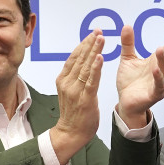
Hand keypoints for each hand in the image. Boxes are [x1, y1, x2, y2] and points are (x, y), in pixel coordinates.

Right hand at [49, 31, 103, 163]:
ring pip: (86, 66)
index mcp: (63, 79)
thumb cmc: (74, 113)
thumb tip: (83, 63)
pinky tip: (100, 57)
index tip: (92, 33)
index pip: (74, 57)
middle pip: (80, 59)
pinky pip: (91, 80)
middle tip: (98, 31)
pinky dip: (96, 68)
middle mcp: (67, 83)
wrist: (70, 133)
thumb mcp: (70, 91)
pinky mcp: (85, 98)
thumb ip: (75, 78)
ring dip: (94, 51)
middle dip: (90, 43)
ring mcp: (75, 90)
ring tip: (101, 38)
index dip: (83, 44)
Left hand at [115, 24, 163, 127]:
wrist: (125, 102)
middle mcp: (161, 72)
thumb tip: (127, 25)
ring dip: (163, 60)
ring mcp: (160, 84)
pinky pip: (158, 86)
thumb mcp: (127, 59)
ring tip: (160, 48)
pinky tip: (155, 70)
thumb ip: (128, 43)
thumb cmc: (129, 81)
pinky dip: (158, 78)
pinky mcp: (154, 95)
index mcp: (156, 62)